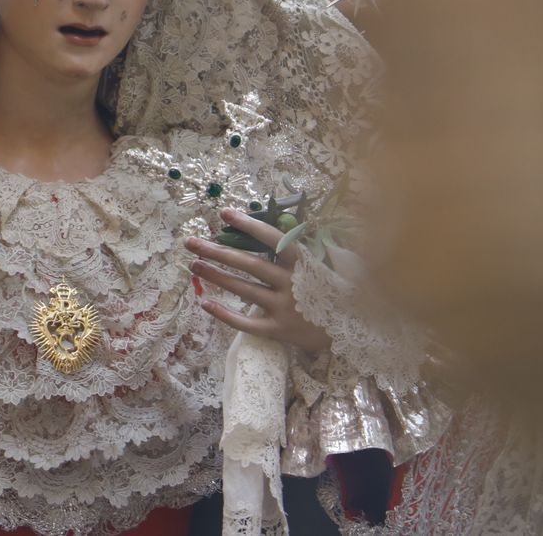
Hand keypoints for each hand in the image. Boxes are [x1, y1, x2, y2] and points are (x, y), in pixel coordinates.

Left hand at [186, 208, 331, 354]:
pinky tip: (205, 303)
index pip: (272, 239)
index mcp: (302, 263)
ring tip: (193, 265)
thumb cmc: (335, 289)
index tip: (225, 213)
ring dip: (216, 276)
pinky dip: (225, 314)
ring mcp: (283, 308)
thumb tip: (280, 222)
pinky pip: (246, 323)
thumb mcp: (326, 261)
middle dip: (217, 251)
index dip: (249, 225)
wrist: (351, 329)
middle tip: (191, 242)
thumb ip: (303, 246)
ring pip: (243, 290)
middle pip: (248, 264)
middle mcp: (290, 283)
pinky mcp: (278, 330)